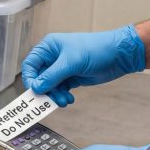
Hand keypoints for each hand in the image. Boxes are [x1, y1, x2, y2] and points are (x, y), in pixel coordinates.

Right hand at [21, 25, 145, 106]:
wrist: (119, 55)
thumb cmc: (96, 49)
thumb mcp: (71, 62)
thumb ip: (52, 76)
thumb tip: (36, 88)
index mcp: (49, 48)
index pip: (30, 65)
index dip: (30, 79)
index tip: (35, 91)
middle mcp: (53, 58)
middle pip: (39, 78)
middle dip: (45, 90)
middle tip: (52, 100)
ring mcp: (62, 69)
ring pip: (49, 87)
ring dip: (55, 96)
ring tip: (64, 101)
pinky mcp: (71, 78)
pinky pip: (60, 90)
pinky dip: (62, 96)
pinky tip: (69, 99)